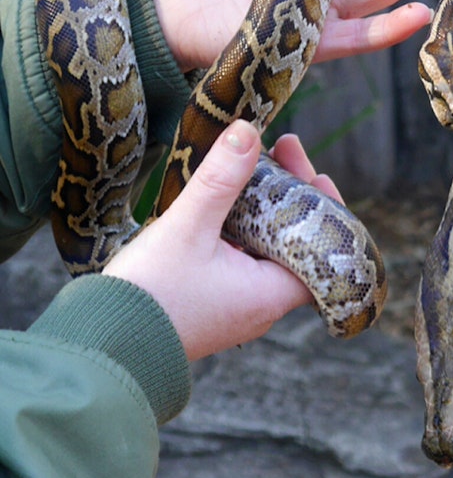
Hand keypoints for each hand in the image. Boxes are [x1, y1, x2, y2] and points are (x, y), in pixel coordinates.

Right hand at [103, 122, 328, 360]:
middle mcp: (264, 305)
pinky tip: (229, 200)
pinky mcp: (214, 304)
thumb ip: (220, 180)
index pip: (325, 249)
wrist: (101, 346)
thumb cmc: (149, 295)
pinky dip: (243, 228)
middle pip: (298, 242)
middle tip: (284, 149)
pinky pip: (242, 259)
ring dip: (267, 208)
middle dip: (293, 195)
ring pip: (268, 248)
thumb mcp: (187, 228)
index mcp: (274, 294)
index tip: (316, 172)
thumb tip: (248, 130)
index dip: (326, 208)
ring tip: (260, 163)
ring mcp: (239, 307)